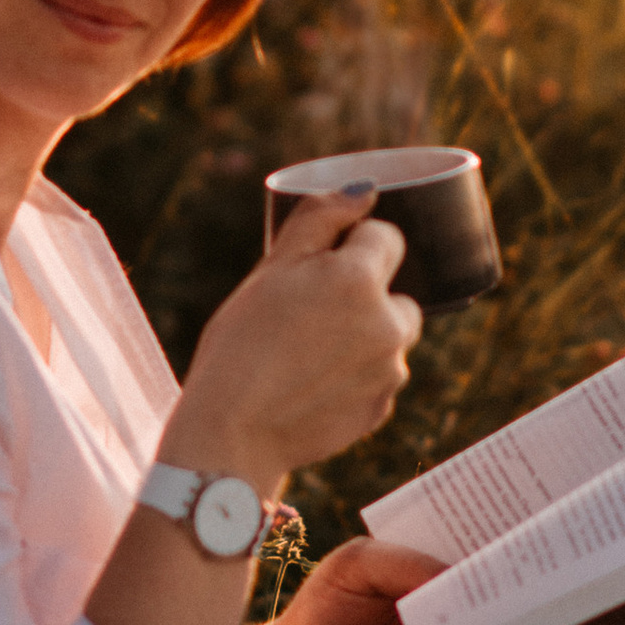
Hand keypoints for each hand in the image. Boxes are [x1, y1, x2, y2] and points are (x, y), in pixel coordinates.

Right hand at [168, 187, 421, 497]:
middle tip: (310, 313)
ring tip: (307, 354)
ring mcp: (391, 371)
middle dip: (364, 294)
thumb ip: (320, 219)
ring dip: (363, 335)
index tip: (319, 267)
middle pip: (394, 291)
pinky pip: (379, 377)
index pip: (385, 237)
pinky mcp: (382, 409)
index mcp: (360, 280)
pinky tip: (312, 385)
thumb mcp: (271, 269)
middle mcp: (389, 324)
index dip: (352, 246)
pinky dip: (356, 376)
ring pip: (389, 336)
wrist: (230, 433)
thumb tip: (364, 191)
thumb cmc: (240, 343)